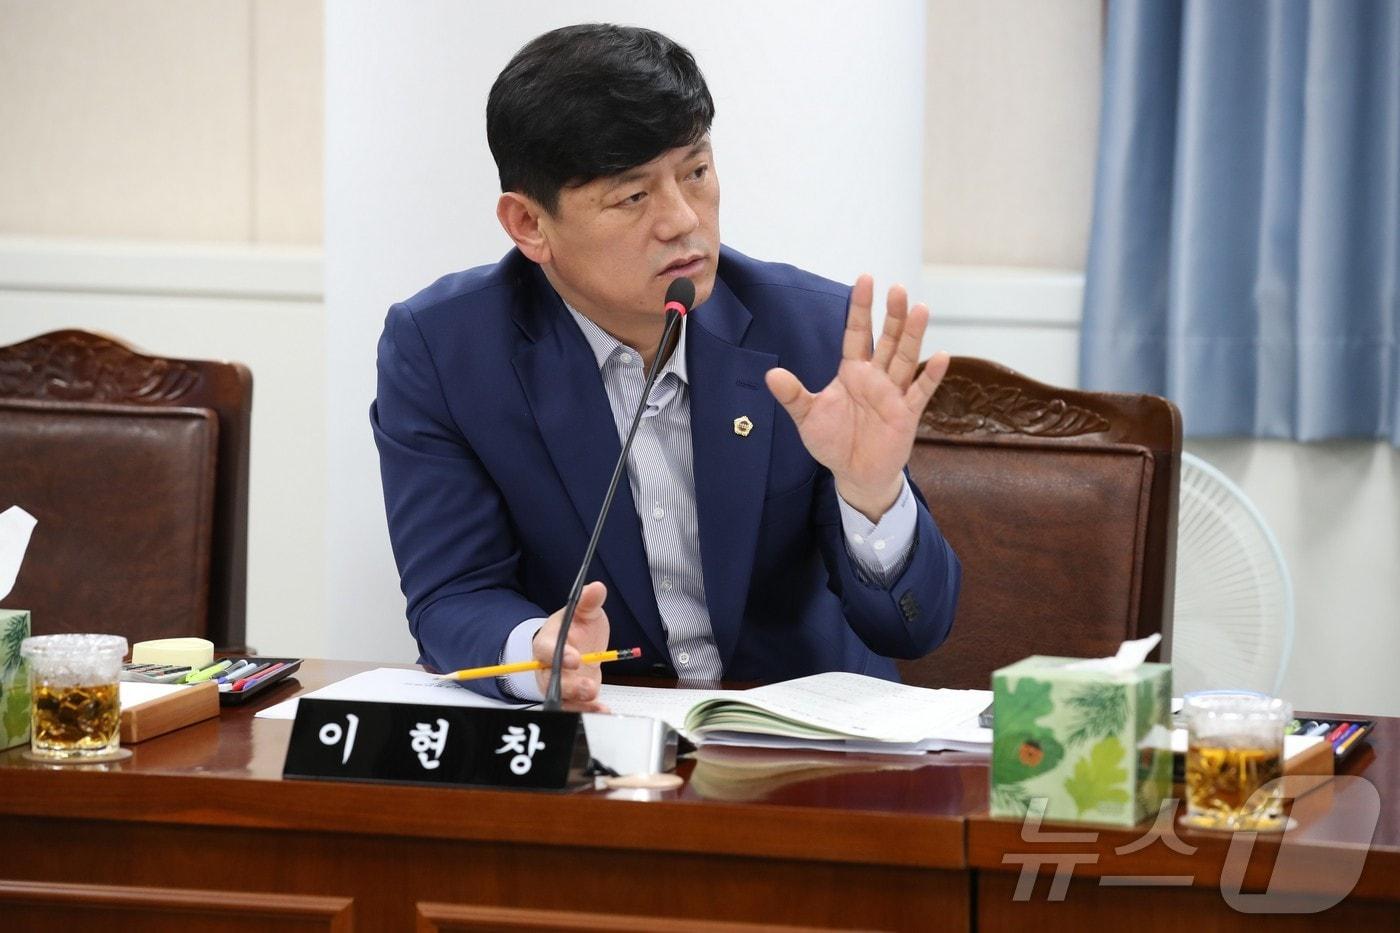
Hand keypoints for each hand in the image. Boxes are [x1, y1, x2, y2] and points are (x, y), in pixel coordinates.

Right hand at [532, 581, 609, 710]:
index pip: (547, 650)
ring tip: (596, 702)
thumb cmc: (577, 628)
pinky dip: (588, 710)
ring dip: (578, 703)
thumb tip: (596, 588)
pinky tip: (602, 710)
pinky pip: (575, 707)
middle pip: (551, 680)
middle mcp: (548, 667)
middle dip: (568, 685)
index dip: (559, 655)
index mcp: (547, 643)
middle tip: (588, 686)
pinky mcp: (571, 697)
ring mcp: (559, 684)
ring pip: (561, 698)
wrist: (579, 646)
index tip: (574, 658)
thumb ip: (588, 603)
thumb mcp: (584, 613)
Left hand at [765, 275, 949, 520]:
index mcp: (852, 372)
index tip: (864, 279)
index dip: (860, 308)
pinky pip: (920, 392)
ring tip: (920, 309)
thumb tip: (770, 375)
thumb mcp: (808, 417)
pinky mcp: (906, 414)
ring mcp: (893, 394)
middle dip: (891, 315)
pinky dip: (930, 376)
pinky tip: (940, 356)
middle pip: (886, 340)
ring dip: (913, 335)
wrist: (854, 474)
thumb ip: (793, 395)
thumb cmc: (833, 442)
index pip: (856, 333)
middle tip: (897, 288)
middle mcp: (876, 377)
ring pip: (905, 358)